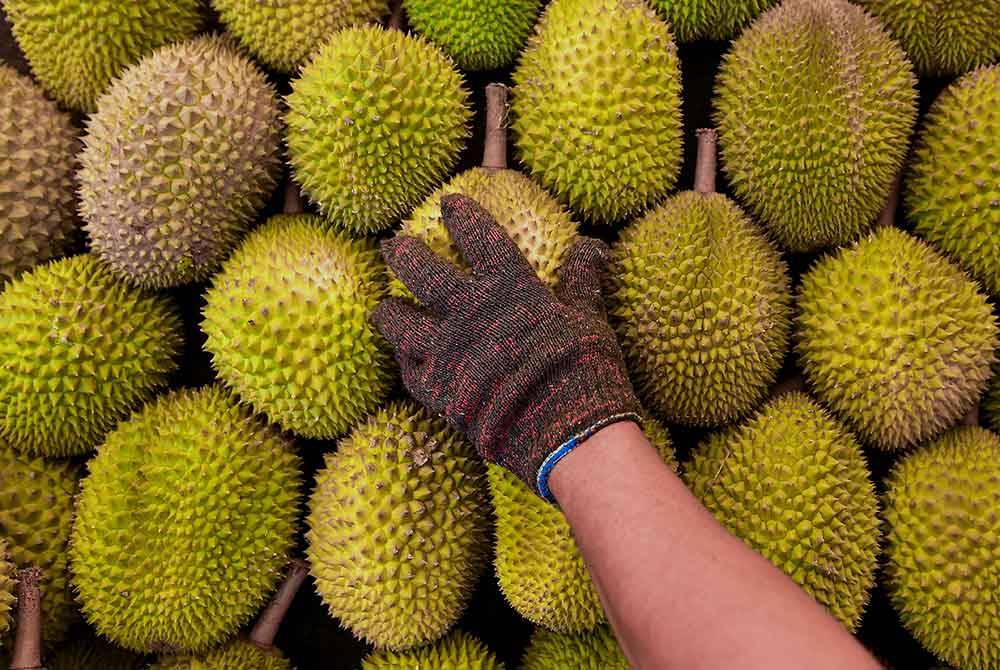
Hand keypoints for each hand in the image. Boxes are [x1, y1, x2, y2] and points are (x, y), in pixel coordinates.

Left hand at [372, 194, 639, 499]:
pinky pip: (409, 372)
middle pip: (422, 272)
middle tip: (394, 246)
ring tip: (383, 306)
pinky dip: (403, 362)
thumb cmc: (585, 371)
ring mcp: (447, 353)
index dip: (462, 217)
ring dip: (389, 311)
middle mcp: (468, 312)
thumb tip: (592, 246)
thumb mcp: (590, 318)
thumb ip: (583, 281)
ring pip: (400, 323)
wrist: (567, 433)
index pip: (478, 237)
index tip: (449, 204)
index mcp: (508, 286)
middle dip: (404, 254)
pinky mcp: (438, 393)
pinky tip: (402, 358)